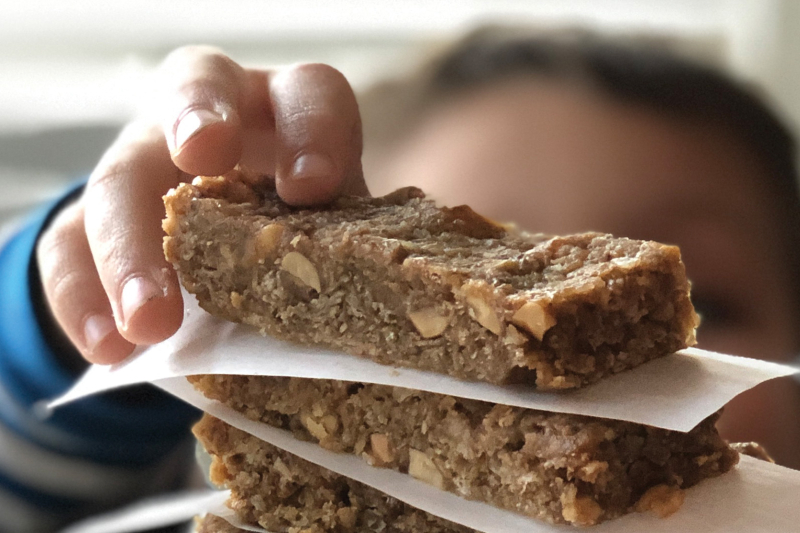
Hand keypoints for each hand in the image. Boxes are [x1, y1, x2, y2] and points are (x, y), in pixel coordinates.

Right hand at [36, 46, 367, 364]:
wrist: (216, 254)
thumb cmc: (292, 238)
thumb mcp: (322, 236)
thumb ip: (337, 257)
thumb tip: (363, 326)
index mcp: (286, 114)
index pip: (308, 95)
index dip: (313, 131)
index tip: (312, 186)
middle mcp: (213, 119)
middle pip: (198, 86)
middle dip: (199, 118)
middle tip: (203, 160)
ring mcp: (143, 159)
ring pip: (118, 177)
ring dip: (131, 251)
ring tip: (150, 324)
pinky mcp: (90, 215)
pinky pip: (67, 245)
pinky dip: (85, 297)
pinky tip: (108, 348)